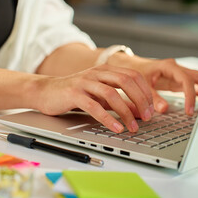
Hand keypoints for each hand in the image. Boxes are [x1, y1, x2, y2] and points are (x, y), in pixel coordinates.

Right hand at [33, 65, 153, 132]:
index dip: (145, 92)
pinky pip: (94, 106)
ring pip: (111, 94)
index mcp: (106, 70)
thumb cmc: (75, 94)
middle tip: (148, 117)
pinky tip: (116, 128)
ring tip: (133, 127)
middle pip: (126, 81)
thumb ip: (120, 102)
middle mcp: (97, 72)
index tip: (152, 109)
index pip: (133, 76)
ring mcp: (85, 82)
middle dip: (140, 100)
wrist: (46, 91)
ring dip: (126, 112)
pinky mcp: (74, 93)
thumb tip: (140, 112)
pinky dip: (107, 118)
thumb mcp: (101, 97)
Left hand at [118, 57, 197, 114]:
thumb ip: (153, 97)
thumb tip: (164, 108)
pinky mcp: (179, 82)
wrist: (132, 67)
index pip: (186, 80)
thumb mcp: (142, 84)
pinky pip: (194, 87)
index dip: (190, 96)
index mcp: (169, 67)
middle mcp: (177, 70)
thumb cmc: (136, 72)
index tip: (189, 111)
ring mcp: (180, 76)